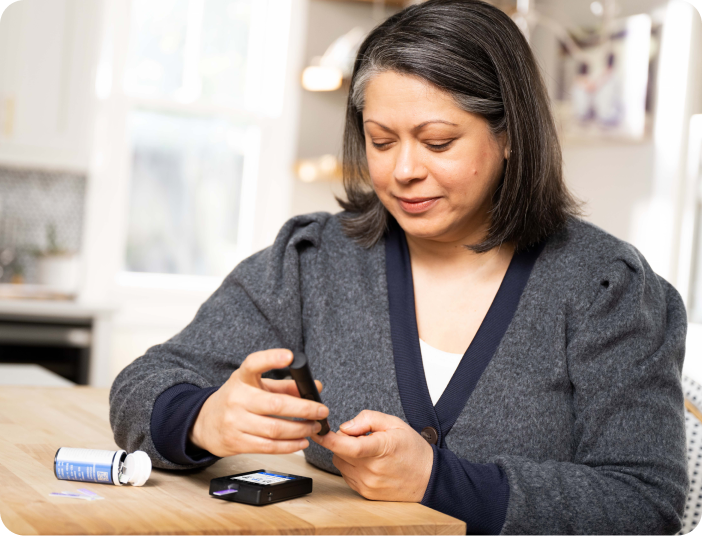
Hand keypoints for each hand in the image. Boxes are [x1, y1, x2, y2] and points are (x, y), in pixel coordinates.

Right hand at [189, 348, 328, 456]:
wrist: (203, 423)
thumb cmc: (237, 400)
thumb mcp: (256, 386)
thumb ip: (286, 385)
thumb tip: (316, 387)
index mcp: (242, 379)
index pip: (254, 364)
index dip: (271, 358)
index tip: (290, 356)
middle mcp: (237, 399)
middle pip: (276, 405)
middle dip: (304, 409)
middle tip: (322, 411)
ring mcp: (234, 422)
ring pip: (275, 429)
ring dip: (300, 430)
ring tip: (314, 427)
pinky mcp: (236, 442)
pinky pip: (268, 446)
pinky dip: (289, 446)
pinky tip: (301, 441)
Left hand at [311, 410, 433, 501]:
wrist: (429, 478)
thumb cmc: (412, 449)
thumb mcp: (394, 423)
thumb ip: (367, 419)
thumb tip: (345, 427)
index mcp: (381, 449)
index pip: (348, 446)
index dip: (328, 438)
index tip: (317, 430)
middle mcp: (372, 470)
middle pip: (339, 453)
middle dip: (343, 441)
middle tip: (361, 437)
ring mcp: (368, 484)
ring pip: (340, 464)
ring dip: (346, 454)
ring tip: (368, 451)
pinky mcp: (365, 493)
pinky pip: (347, 475)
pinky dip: (351, 466)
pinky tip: (368, 462)